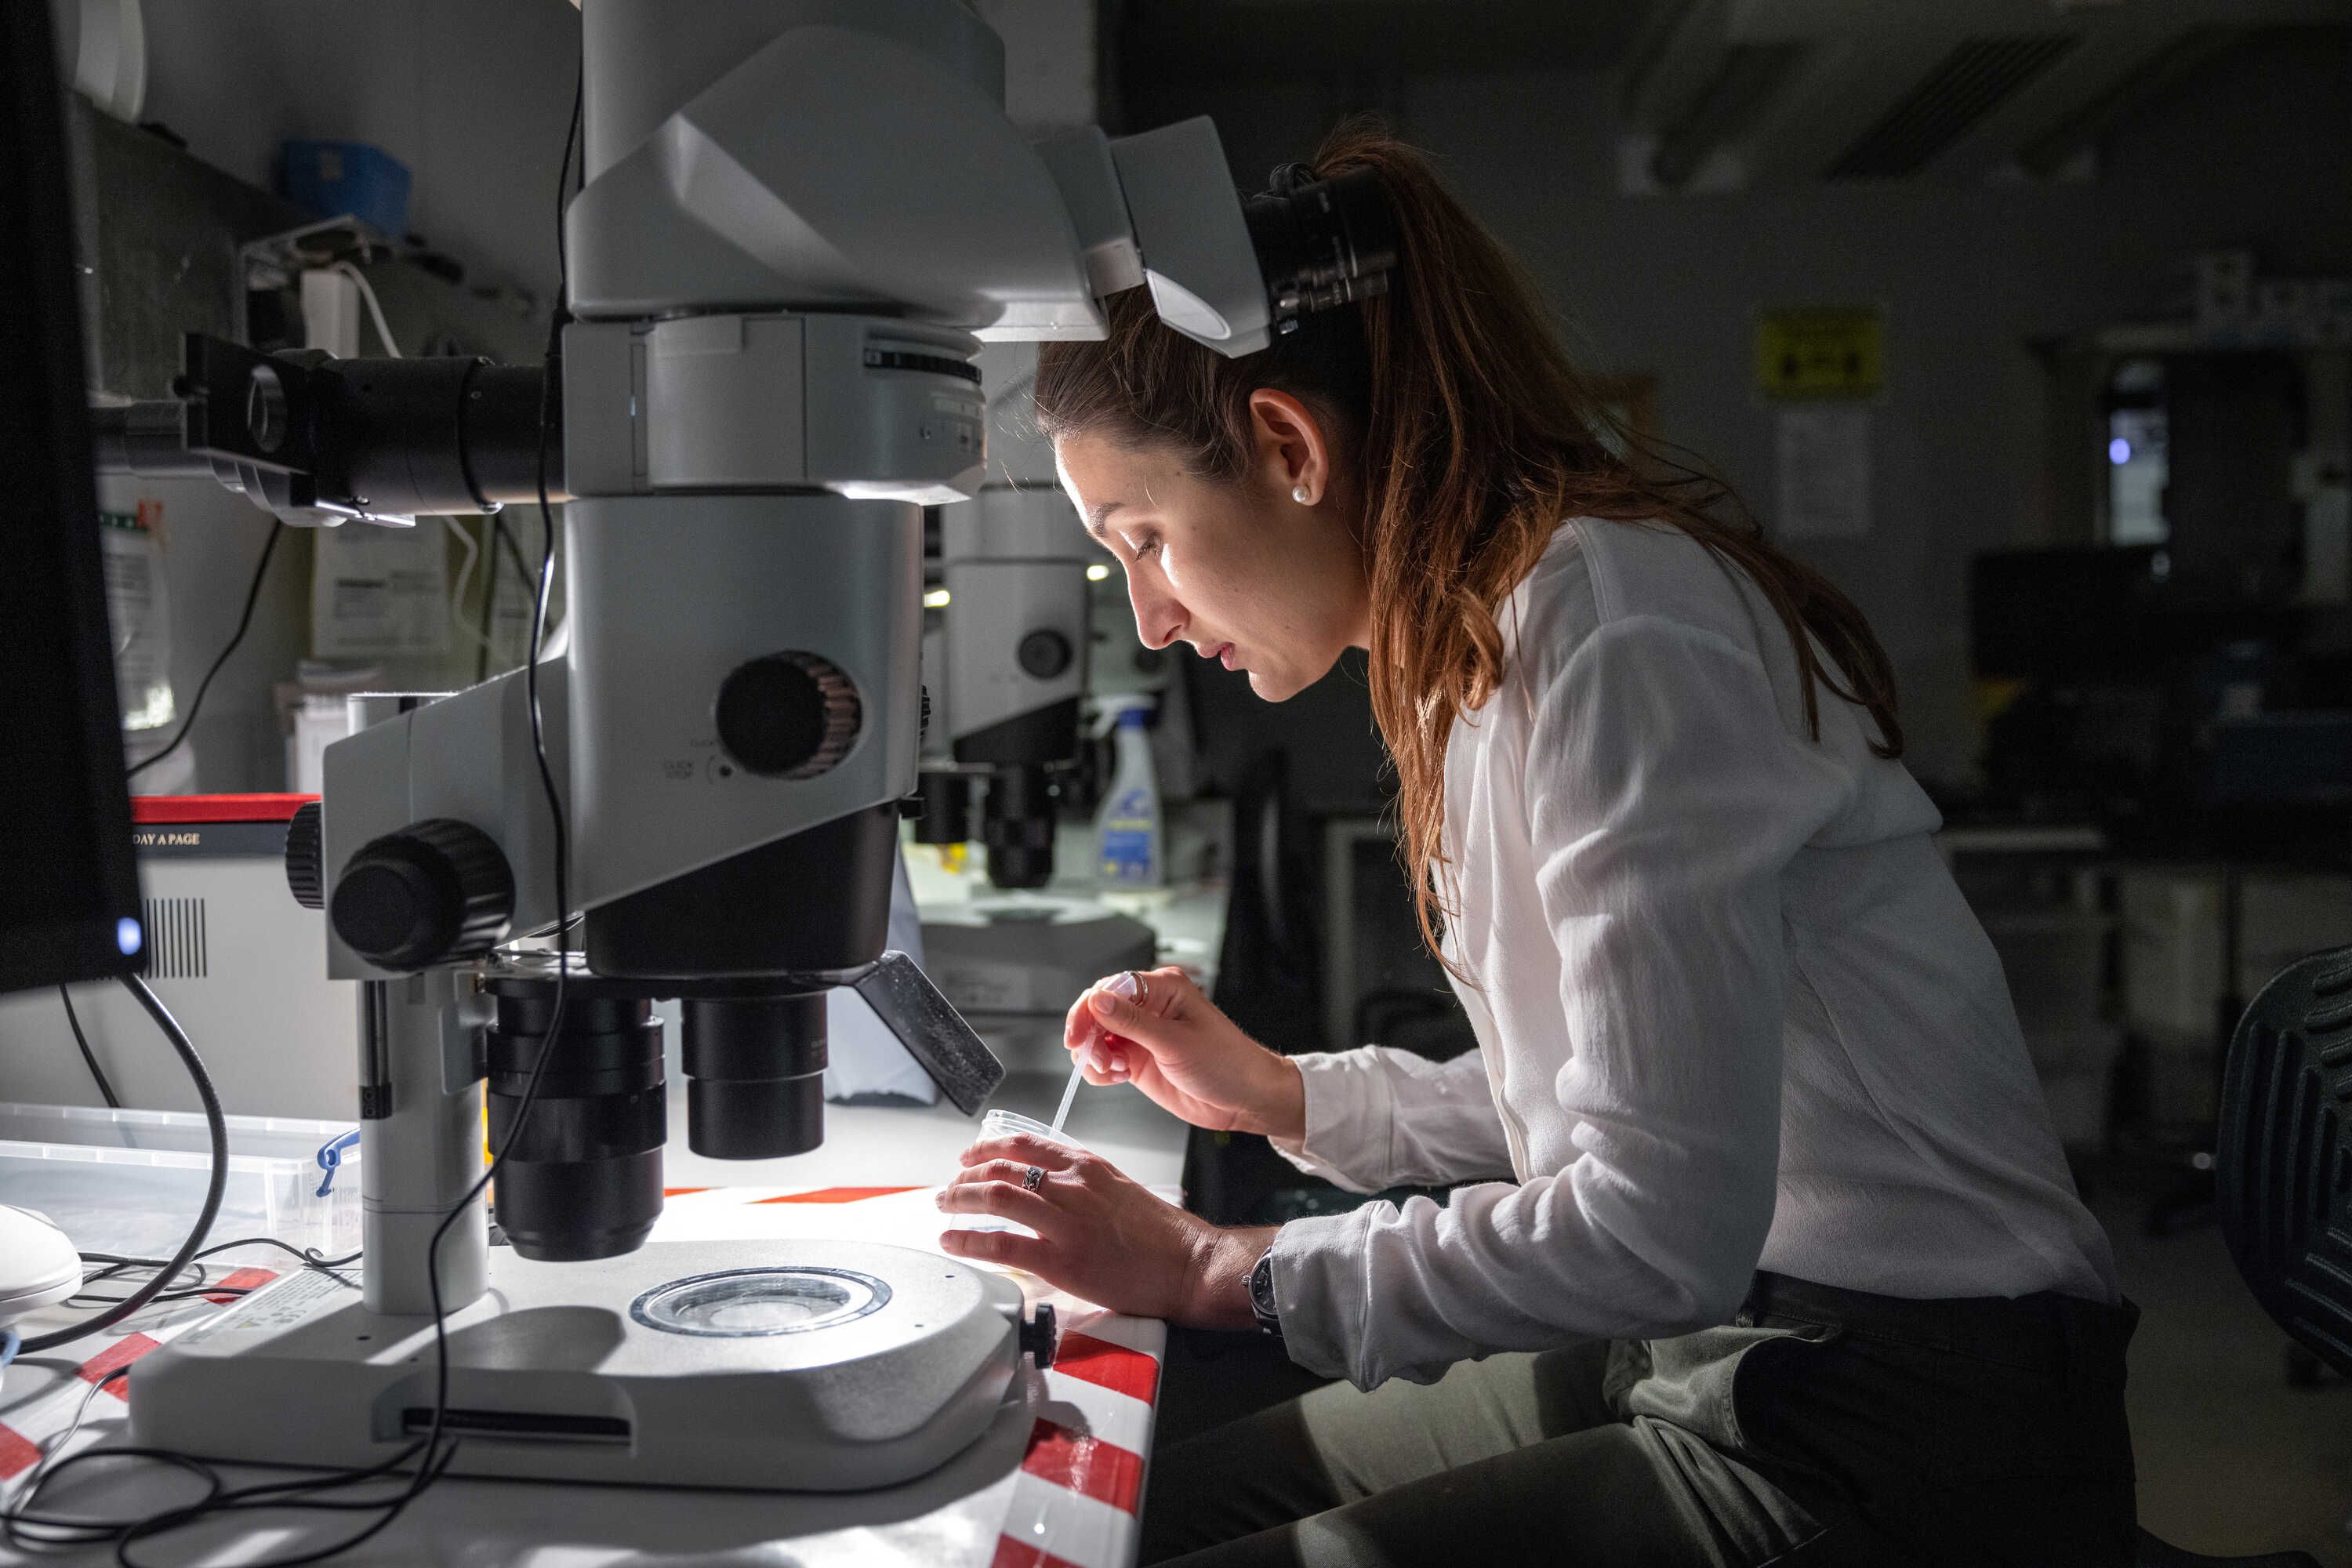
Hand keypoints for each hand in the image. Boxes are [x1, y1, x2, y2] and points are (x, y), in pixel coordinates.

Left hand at [937, 1130, 1271, 1328]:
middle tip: (949, 1187)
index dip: (988, 1147)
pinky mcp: (1062, 1258)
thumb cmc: (1161, 1234)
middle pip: (1003, 1167)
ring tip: (944, 1207)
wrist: (1188, 1264)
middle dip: (966, 1175)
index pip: (1025, 1143)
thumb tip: (1047, 1192)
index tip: (970, 1156)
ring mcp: (1066, 1221)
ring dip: (960, 1199)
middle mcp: (1073, 1185)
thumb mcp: (1119, 1189)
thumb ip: (1082, 1186)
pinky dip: (970, 1240)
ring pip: (997, 1195)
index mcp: (1086, 1167)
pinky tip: (953, 1241)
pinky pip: (1003, 1243)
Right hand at [1065, 966, 1304, 1141]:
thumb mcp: (1175, 1042)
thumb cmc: (1226, 1063)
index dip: (1087, 1010)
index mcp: (1163, 989)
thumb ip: (1132, 1022)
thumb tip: (1096, 1001)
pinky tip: (1118, 1078)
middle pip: (1097, 1011)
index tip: (1077, 1036)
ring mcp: (1142, 1034)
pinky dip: (1101, 1071)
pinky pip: (1105, 1059)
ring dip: (1094, 1056)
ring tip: (1114, 1071)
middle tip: (1091, 1059)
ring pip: (1097, 1037)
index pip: (1110, 988)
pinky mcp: (1139, 1059)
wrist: (1245, 1098)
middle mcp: (1149, 1007)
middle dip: (1088, 1036)